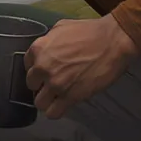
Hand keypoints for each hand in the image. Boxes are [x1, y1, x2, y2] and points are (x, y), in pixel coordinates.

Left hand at [24, 15, 138, 119]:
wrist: (113, 41)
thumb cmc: (90, 31)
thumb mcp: (62, 27)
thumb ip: (48, 40)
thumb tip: (46, 49)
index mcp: (39, 49)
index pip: (27, 66)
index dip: (38, 69)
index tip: (47, 70)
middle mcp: (43, 68)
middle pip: (31, 85)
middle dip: (41, 85)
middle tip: (55, 82)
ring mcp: (55, 84)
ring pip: (39, 103)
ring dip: (47, 101)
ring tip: (58, 96)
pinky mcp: (70, 97)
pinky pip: (53, 113)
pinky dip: (56, 111)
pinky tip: (64, 105)